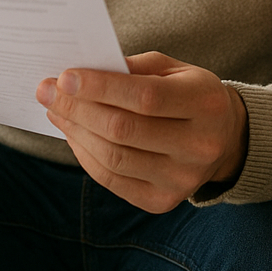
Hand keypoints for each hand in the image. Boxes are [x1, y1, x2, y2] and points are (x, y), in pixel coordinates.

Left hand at [35, 52, 248, 213]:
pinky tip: (73, 133)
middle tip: (47, 90)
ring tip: (55, 109)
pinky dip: (85, 155)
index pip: (145, 98)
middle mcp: (199, 146)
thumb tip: (79, 76)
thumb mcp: (171, 68)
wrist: (224, 137)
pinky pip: (112, 179)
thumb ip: (131, 68)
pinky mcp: (164, 201)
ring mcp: (182, 180)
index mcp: (206, 103)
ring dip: (76, 131)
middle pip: (124, 130)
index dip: (101, 88)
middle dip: (78, 108)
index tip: (65, 76)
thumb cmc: (189, 93)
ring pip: (114, 157)